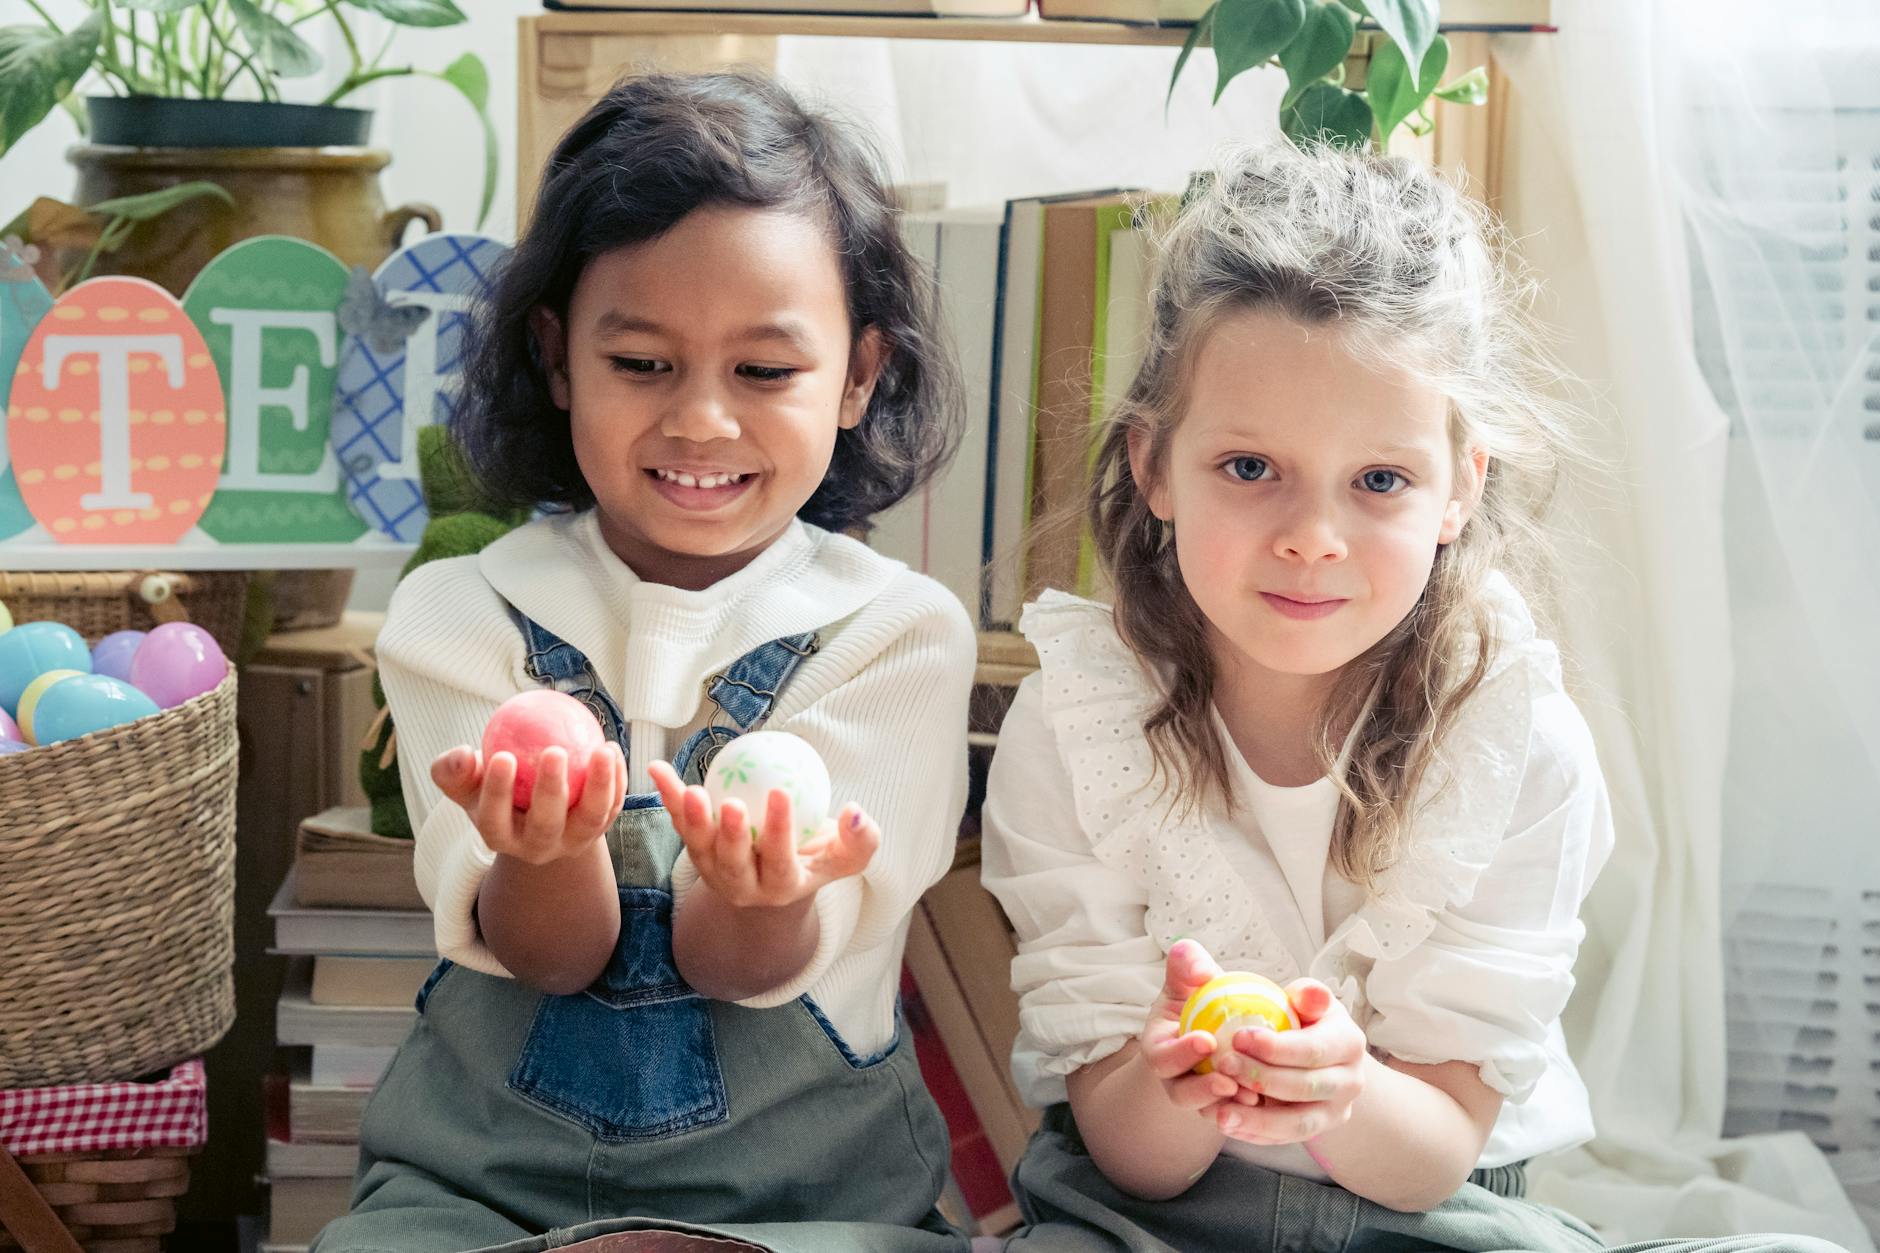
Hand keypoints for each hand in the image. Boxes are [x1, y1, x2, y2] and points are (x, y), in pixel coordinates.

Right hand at [431, 741, 626, 865]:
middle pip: (545, 825)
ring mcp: (571, 842)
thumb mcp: (466, 780)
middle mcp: (537, 847)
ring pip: (589, 821)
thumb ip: (453, 769)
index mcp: (499, 837)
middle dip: (550, 791)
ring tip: (601, 749)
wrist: (531, 809)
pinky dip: (617, 780)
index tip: (502, 756)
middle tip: (553, 751)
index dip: (496, 792)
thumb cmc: (492, 786)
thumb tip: (462, 754)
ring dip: (599, 786)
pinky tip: (613, 749)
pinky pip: (612, 807)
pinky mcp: (599, 830)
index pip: (494, 820)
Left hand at [647, 760, 877, 908]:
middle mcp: (744, 887)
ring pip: (699, 848)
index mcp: (782, 888)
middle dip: (730, 837)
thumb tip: (855, 811)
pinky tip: (657, 768)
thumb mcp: (846, 855)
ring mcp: (714, 872)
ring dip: (690, 820)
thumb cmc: (817, 856)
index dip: (780, 832)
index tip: (780, 794)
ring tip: (689, 790)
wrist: (777, 877)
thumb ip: (861, 838)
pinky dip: (668, 797)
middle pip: (733, 866)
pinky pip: (680, 824)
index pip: (780, 863)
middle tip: (732, 803)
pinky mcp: (696, 853)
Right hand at [1135, 940, 1242, 1118]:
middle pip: (1182, 1094)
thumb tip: (1201, 969)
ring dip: (1229, 1106)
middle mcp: (1174, 1078)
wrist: (1219, 1020)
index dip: (1180, 1053)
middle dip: (1203, 1090)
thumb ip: (1189, 964)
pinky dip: (1248, 1111)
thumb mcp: (1190, 975)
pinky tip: (1269, 1101)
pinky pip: (1234, 1116)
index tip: (1207, 1040)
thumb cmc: (1200, 994)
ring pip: (1209, 1111)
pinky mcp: (1225, 1109)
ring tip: (1254, 1096)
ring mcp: (1199, 1098)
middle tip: (1230, 1081)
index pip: (1162, 1057)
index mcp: (1159, 1048)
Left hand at [1211, 978, 1367, 1145]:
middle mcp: (1351, 1082)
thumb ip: (1307, 994)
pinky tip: (1227, 1123)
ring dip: (1257, 1120)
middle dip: (1262, 1078)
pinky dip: (1255, 1134)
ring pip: (1298, 1124)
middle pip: (1305, 1087)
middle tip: (1224, 1065)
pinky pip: (1284, 1139)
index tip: (1238, 1037)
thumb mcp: (1308, 999)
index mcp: (1349, 1043)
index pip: (1314, 1049)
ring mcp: (1335, 1112)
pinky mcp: (1317, 1132)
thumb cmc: (1305, 1018)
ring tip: (1221, 1113)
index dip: (1276, 1047)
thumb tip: (1308, 995)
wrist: (1317, 1054)